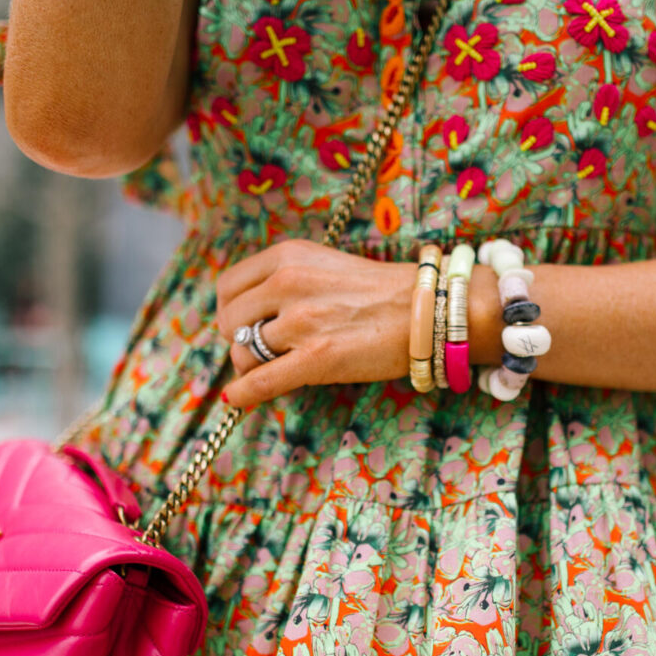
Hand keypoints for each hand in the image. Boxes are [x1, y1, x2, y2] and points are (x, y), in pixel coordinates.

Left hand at [214, 239, 416, 408]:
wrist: (428, 308)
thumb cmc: (379, 291)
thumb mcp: (322, 266)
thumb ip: (284, 281)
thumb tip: (245, 318)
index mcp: (287, 256)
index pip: (228, 287)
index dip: (232, 311)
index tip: (245, 325)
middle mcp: (288, 282)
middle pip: (231, 322)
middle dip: (241, 340)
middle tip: (263, 351)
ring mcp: (302, 321)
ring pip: (244, 353)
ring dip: (253, 367)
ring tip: (277, 368)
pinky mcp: (317, 358)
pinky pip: (261, 381)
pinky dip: (244, 394)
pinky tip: (237, 400)